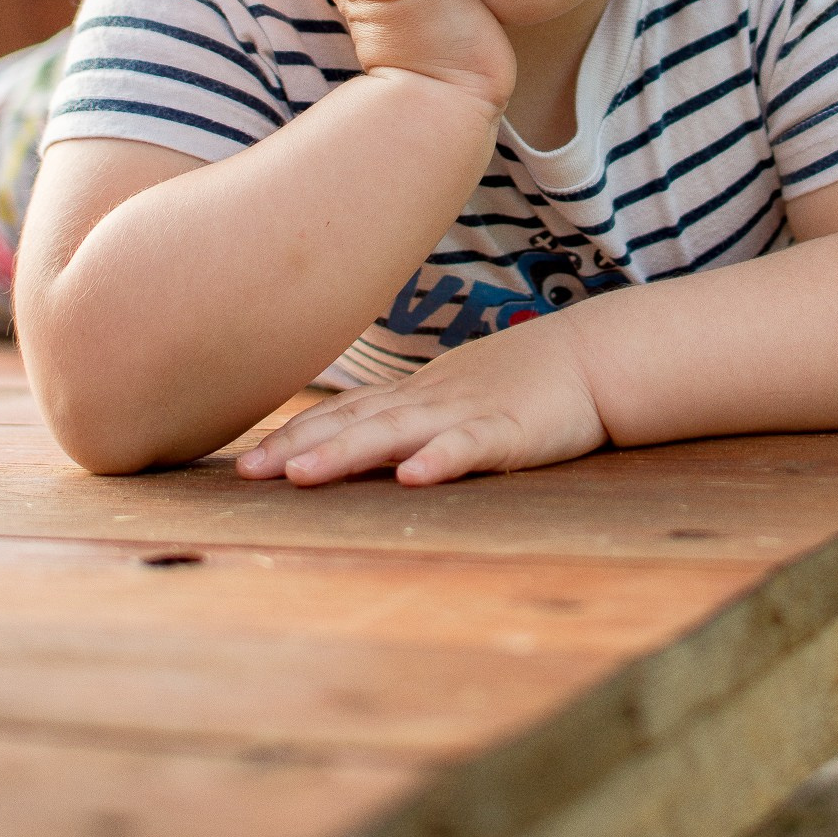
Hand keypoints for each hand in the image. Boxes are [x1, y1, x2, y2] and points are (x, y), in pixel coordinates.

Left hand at [235, 328, 608, 485]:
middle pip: (353, 422)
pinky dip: (439, 460)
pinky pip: (470, 447)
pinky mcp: (510, 431)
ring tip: (302, 475)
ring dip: (347, 452)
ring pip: (397, 433)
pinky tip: (412, 479)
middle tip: (246, 474)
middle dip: (297, 447)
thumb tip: (356, 439)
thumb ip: (409, 416)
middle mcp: (429, 401)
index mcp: (416, 396)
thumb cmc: (521, 381)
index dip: (293, 434)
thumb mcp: (454, 396)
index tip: (244, 459)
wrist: (593, 357)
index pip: (344, 412)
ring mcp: (467, 413)